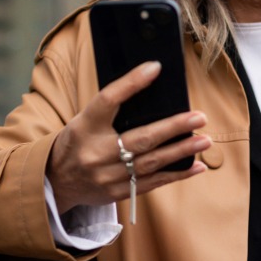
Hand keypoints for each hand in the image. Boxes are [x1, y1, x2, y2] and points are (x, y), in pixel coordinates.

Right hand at [48, 61, 210, 215]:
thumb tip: (151, 86)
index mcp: (85, 125)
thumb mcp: (85, 120)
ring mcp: (107, 175)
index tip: (155, 68)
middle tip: (199, 117)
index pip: (109, 99)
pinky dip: (177, 175)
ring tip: (204, 140)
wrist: (55, 181)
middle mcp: (96, 151)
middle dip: (173, 127)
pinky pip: (152, 183)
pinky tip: (197, 166)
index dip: (132, 83)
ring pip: (151, 162)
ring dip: (181, 151)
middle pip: (140, 138)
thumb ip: (113, 109)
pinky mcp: (117, 192)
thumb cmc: (78, 142)